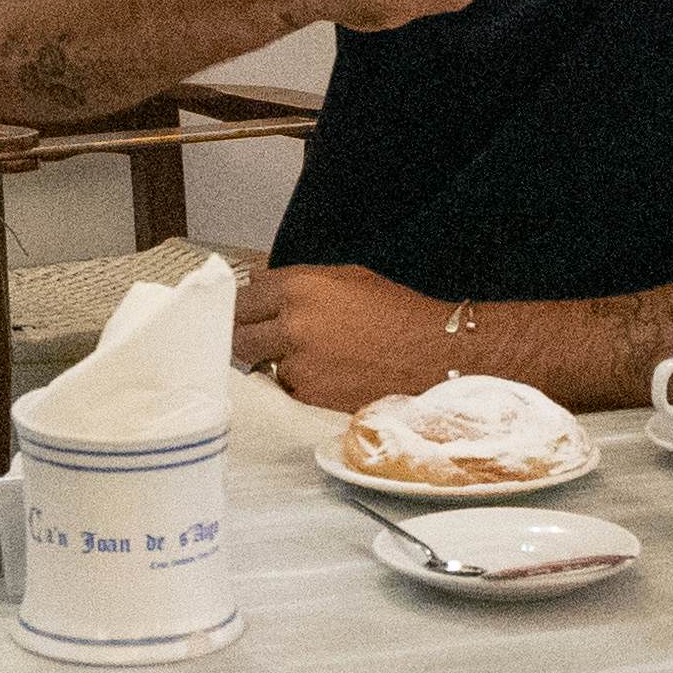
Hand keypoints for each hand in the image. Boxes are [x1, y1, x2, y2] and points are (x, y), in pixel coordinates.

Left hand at [233, 261, 455, 408]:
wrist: (433, 353)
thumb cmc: (399, 312)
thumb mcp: (348, 277)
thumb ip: (300, 281)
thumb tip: (263, 282)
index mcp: (299, 290)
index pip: (244, 297)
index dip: (244, 305)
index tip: (244, 311)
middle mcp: (292, 327)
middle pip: (239, 336)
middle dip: (247, 336)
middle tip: (260, 337)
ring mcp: (299, 365)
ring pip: (264, 365)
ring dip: (276, 361)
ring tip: (312, 355)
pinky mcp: (310, 396)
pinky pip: (288, 388)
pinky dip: (299, 382)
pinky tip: (328, 372)